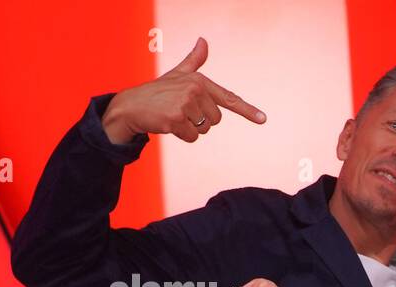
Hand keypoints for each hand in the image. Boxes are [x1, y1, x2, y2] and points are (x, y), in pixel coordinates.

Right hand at [102, 37, 265, 144]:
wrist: (131, 105)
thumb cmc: (157, 91)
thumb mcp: (178, 75)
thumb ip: (194, 61)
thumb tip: (203, 40)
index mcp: (199, 81)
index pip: (228, 98)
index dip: (247, 110)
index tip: (263, 119)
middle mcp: (195, 90)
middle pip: (216, 121)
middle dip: (200, 121)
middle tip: (181, 111)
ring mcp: (185, 104)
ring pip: (204, 130)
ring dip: (190, 129)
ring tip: (173, 116)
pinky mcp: (176, 118)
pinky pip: (192, 137)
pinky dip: (181, 135)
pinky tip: (168, 124)